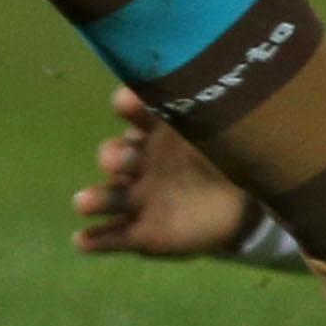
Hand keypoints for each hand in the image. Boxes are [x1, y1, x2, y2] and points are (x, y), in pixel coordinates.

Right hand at [69, 89, 265, 261]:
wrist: (243, 207)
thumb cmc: (225, 158)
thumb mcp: (220, 131)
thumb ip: (206, 116)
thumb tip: (205, 84)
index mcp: (157, 134)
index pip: (137, 114)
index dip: (129, 106)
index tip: (124, 102)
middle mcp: (140, 163)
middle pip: (117, 156)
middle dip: (114, 156)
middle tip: (117, 161)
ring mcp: (139, 199)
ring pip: (112, 197)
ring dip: (96, 199)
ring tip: (82, 203)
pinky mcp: (144, 233)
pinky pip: (117, 236)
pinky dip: (98, 239)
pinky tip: (82, 240)